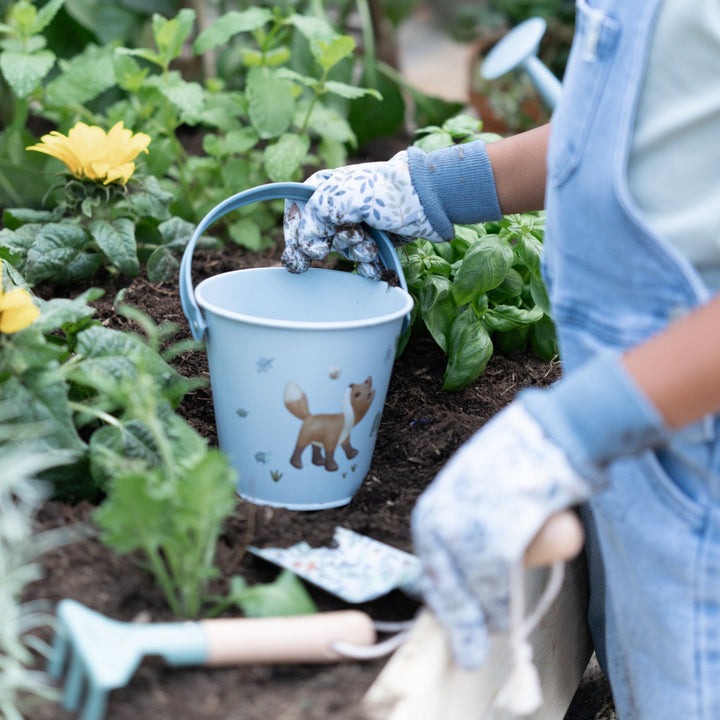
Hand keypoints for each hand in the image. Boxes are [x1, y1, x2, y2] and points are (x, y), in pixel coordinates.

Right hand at [282, 151, 442, 279]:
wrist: (428, 200)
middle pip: (317, 237)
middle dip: (334, 244)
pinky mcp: (373, 241)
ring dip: (356, 252)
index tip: (305, 249)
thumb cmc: (385, 191)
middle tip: (351, 240)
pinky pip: (360, 263)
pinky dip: (368, 268)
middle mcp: (337, 206)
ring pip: (341, 251)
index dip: (296, 232)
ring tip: (372, 244)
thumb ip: (314, 217)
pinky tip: (376, 267)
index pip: (295, 211)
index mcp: (325, 187)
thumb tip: (307, 245)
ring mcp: (355, 225)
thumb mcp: (341, 197)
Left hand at [411, 351, 667, 668]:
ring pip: (468, 590)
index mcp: (431, 509)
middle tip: (468, 654)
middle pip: (442, 585)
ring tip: (495, 630)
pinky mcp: (494, 537)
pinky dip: (499, 606)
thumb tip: (468, 566)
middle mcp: (438, 519)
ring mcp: (463, 529)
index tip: (452, 622)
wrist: (548, 435)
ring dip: (482, 617)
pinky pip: (492, 584)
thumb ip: (466, 524)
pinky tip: (505, 619)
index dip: (443, 600)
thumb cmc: (514, 463)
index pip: (429, 567)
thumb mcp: (474, 490)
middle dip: (457, 621)